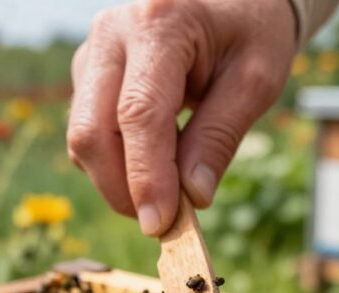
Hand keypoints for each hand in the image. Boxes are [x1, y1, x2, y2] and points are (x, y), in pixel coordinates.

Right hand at [68, 0, 296, 235]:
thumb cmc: (251, 31)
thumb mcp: (256, 80)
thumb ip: (220, 137)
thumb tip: (191, 197)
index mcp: (159, 23)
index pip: (138, 113)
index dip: (145, 176)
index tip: (158, 224)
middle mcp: (112, 33)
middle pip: (92, 131)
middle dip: (121, 189)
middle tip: (162, 220)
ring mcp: (92, 52)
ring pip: (83, 137)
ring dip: (119, 178)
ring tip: (169, 184)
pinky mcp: (88, 73)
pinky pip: (89, 132)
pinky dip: (116, 161)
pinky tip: (155, 158)